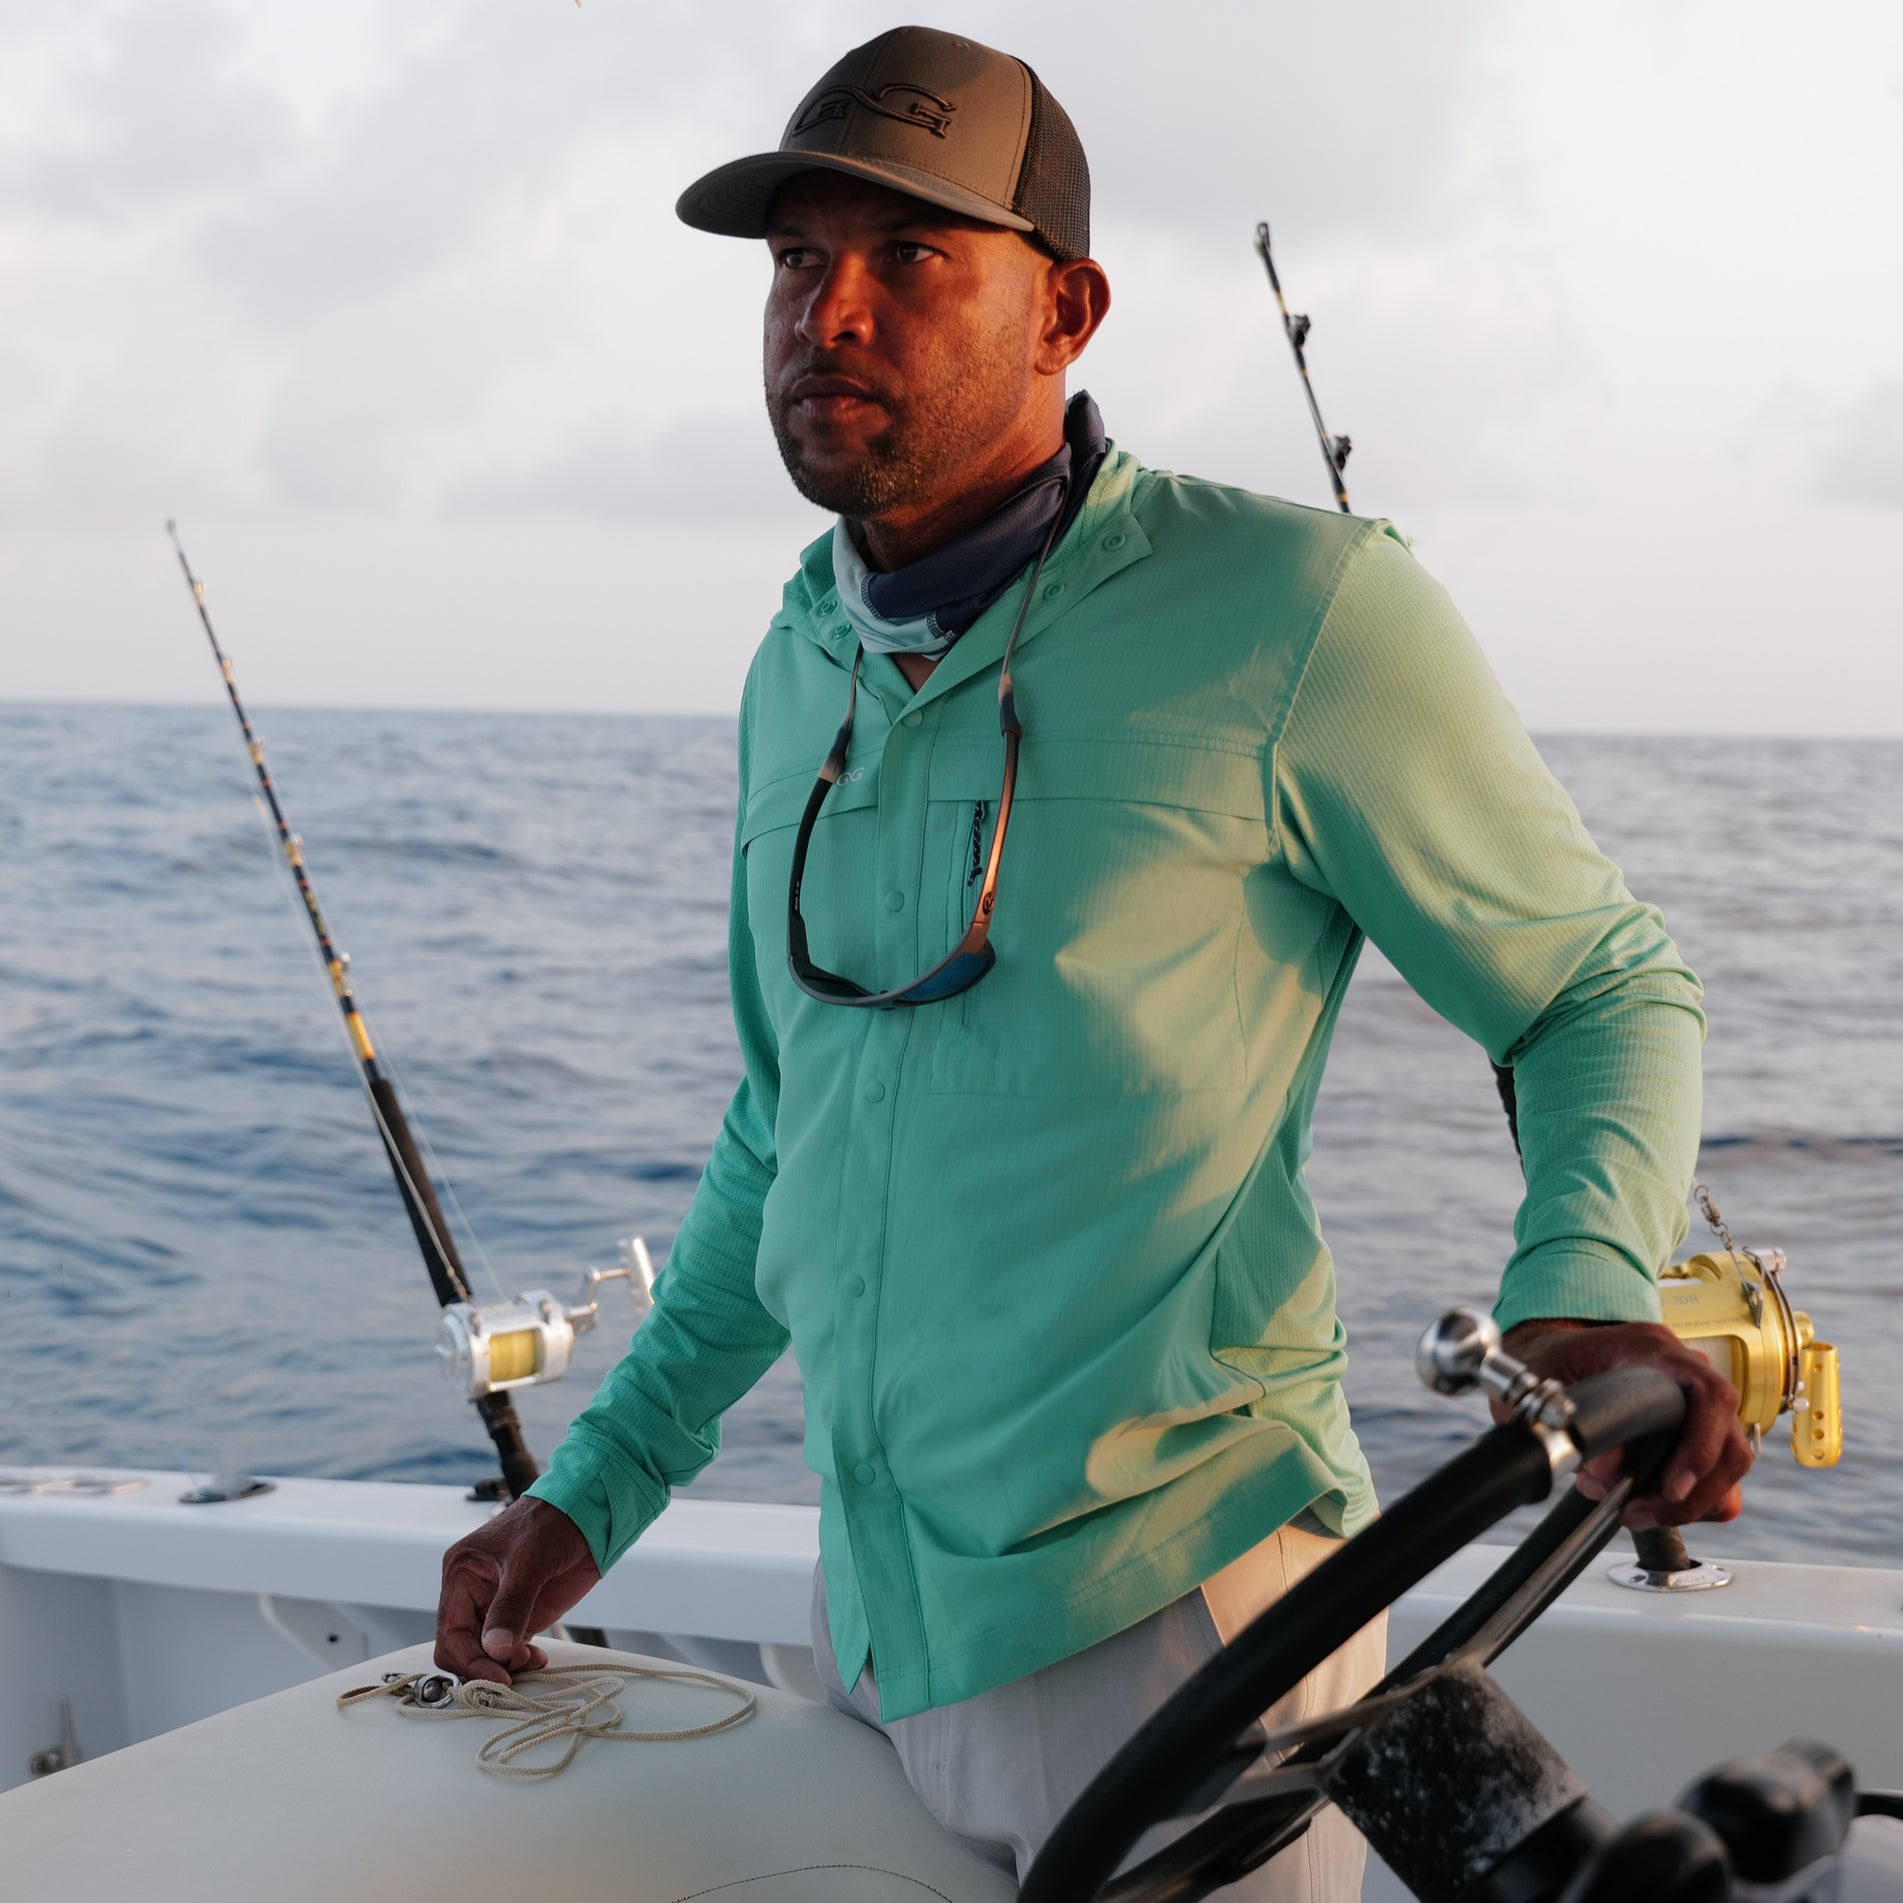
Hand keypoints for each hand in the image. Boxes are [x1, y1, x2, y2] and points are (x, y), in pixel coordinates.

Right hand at [435, 1495, 600, 1684]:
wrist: (587, 1514)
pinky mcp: (519, 1616)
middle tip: (511, 1675)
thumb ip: (511, 1606)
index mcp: (461, 1573)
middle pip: (462, 1649)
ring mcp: (495, 1607)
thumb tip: (495, 1649)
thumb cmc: (552, 1522)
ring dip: (504, 1666)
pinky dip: (519, 1661)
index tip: (496, 1675)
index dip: (469, 1660)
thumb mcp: (529, 1562)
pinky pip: (508, 1651)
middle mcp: (472, 1593)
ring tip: (531, 1660)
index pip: (450, 1632)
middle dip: (484, 1666)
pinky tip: (536, 1659)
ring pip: (484, 1655)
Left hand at [1501, 1319, 1753, 1529]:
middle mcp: (1683, 1371)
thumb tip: (1609, 1470)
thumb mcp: (1544, 1382)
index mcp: (1652, 1348)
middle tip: (1643, 1512)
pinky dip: (1692, 1500)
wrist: (1549, 1350)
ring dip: (1691, 1502)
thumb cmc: (1548, 1359)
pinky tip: (1651, 1506)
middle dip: (1695, 1492)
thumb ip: (1573, 1421)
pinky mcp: (1692, 1428)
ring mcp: (1693, 1400)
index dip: (1700, 1448)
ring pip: (1728, 1463)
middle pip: (1728, 1440)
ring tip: (1638, 1513)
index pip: (1709, 1395)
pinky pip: (1716, 1473)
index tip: (1671, 1488)